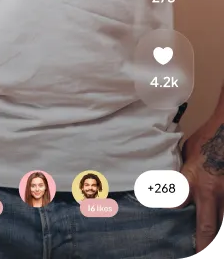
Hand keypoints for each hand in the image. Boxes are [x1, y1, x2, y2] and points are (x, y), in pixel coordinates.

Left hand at [181, 122, 223, 254]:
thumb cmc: (208, 136)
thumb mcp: (189, 152)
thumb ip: (184, 171)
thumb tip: (175, 183)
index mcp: (193, 179)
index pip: (177, 204)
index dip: (171, 216)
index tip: (166, 227)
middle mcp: (211, 191)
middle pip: (207, 227)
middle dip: (203, 246)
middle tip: (198, 256)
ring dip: (219, 231)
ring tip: (211, 243)